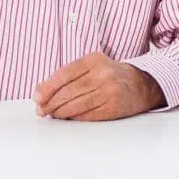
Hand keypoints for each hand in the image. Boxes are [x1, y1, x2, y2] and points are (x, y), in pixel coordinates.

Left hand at [33, 51, 164, 120]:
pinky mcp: (114, 108)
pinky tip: (68, 118)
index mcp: (94, 60)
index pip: (64, 74)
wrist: (140, 85)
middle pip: (69, 92)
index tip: (37, 97)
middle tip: (42, 110)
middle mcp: (103, 74)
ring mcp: (110, 91)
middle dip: (51, 103)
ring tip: (53, 114)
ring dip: (60, 112)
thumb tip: (41, 90)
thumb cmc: (110, 75)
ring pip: (76, 105)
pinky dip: (74, 118)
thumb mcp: (91, 66)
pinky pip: (87, 116)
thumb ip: (68, 75)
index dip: (48, 88)